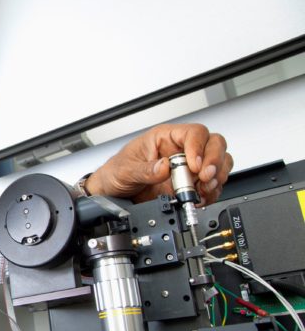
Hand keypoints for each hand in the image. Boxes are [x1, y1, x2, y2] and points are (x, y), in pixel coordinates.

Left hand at [84, 123, 232, 204]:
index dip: (198, 147)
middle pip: (213, 144)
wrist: (112, 193)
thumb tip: (164, 167)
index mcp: (164, 138)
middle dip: (214, 161)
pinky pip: (211, 184)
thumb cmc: (115, 172)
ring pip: (218, 163)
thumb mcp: (125, 170)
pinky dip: (211, 192)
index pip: (193, 133)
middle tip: (205, 176)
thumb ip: (145, 169)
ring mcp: (187, 167)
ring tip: (204, 188)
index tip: (194, 165)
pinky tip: (201, 197)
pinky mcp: (190, 185)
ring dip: (216, 176)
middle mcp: (180, 149)